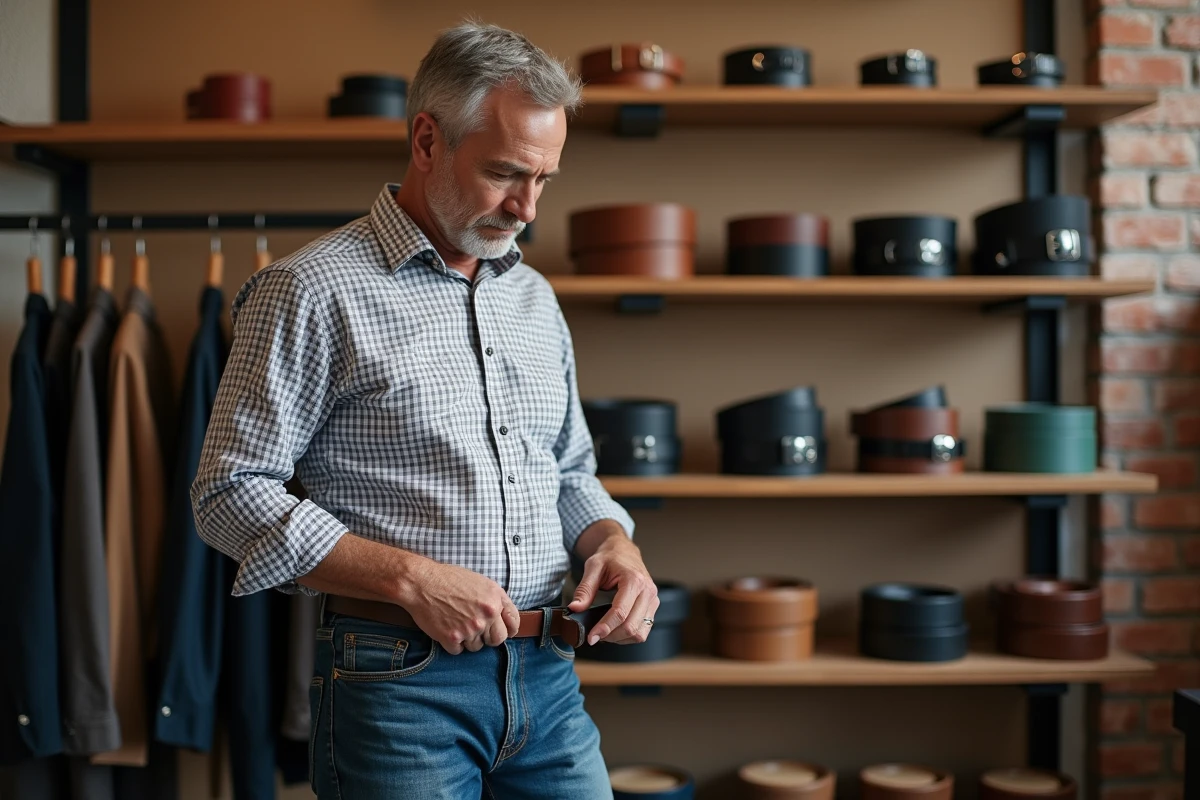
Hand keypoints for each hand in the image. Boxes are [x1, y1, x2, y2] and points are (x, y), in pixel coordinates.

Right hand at [402, 562, 519, 654]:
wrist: (421, 583)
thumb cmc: (449, 579)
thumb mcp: (480, 582)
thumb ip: (496, 600)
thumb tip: (505, 618)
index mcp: (495, 599)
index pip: (513, 623)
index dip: (509, 629)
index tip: (505, 631)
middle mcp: (486, 615)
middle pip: (497, 640)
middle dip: (488, 637)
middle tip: (476, 629)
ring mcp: (469, 628)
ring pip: (476, 647)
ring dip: (467, 639)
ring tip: (455, 622)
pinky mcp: (452, 638)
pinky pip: (458, 650)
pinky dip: (451, 643)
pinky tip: (445, 628)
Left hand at [568, 535, 657, 645]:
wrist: (624, 550)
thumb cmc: (610, 557)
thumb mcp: (593, 567)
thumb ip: (584, 589)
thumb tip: (575, 608)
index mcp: (634, 580)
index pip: (620, 612)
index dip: (604, 628)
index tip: (591, 637)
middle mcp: (648, 591)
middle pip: (631, 626)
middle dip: (610, 636)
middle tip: (594, 636)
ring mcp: (653, 600)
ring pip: (639, 633)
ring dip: (620, 638)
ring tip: (605, 633)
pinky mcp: (653, 607)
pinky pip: (643, 631)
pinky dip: (629, 636)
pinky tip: (616, 630)